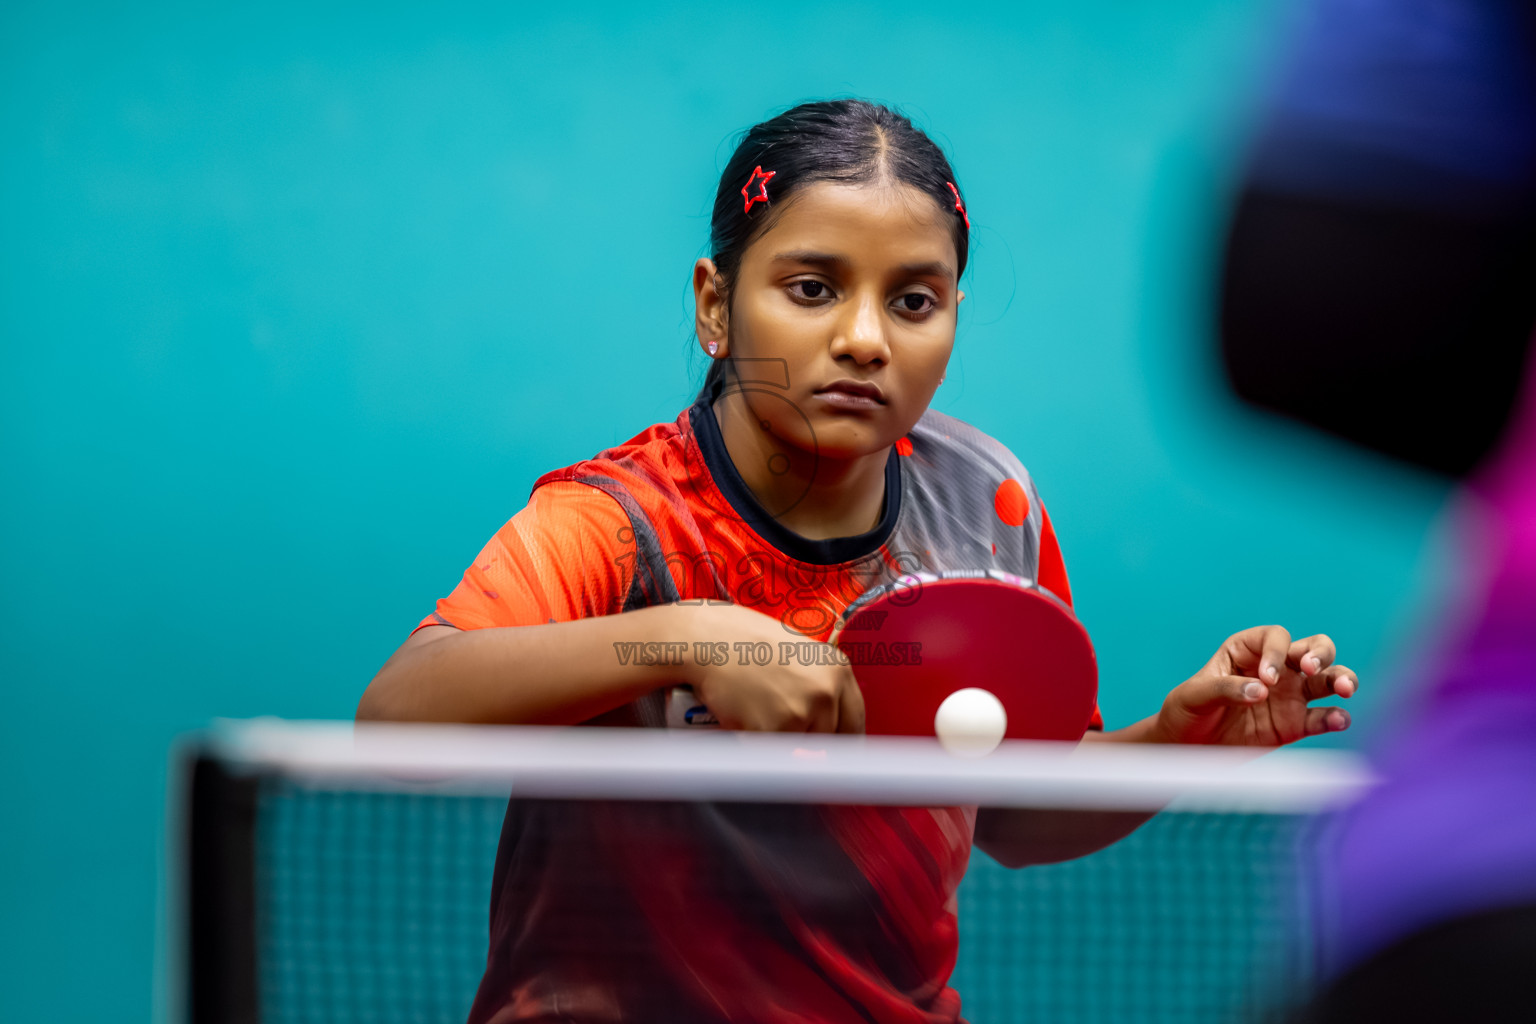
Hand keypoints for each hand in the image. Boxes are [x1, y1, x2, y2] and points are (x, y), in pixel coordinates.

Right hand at [678, 603, 864, 733]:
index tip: (832, 751)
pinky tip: (741, 718)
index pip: (854, 721)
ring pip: (799, 750)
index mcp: (837, 669)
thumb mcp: (798, 655)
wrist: (706, 640)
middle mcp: (826, 690)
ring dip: (779, 742)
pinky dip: (754, 744)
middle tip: (777, 722)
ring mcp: (801, 711)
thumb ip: (818, 686)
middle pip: (829, 741)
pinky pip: (770, 754)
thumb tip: (829, 730)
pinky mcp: (774, 730)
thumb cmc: (745, 643)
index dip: (841, 739)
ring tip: (756, 711)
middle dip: (805, 740)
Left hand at [1151, 626, 1358, 746]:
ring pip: (1328, 679)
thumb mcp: (1193, 696)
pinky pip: (1323, 717)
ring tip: (1345, 688)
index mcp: (1247, 650)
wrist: (1187, 747)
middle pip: (1313, 648)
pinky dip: (1336, 717)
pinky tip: (1339, 720)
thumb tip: (1262, 691)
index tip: (1265, 679)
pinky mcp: (1296, 724)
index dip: (1275, 652)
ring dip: (1342, 678)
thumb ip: (1225, 689)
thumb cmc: (1186, 712)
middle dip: (1320, 653)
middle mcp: (1275, 667)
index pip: (1275, 637)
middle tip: (1310, 669)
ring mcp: (1290, 695)